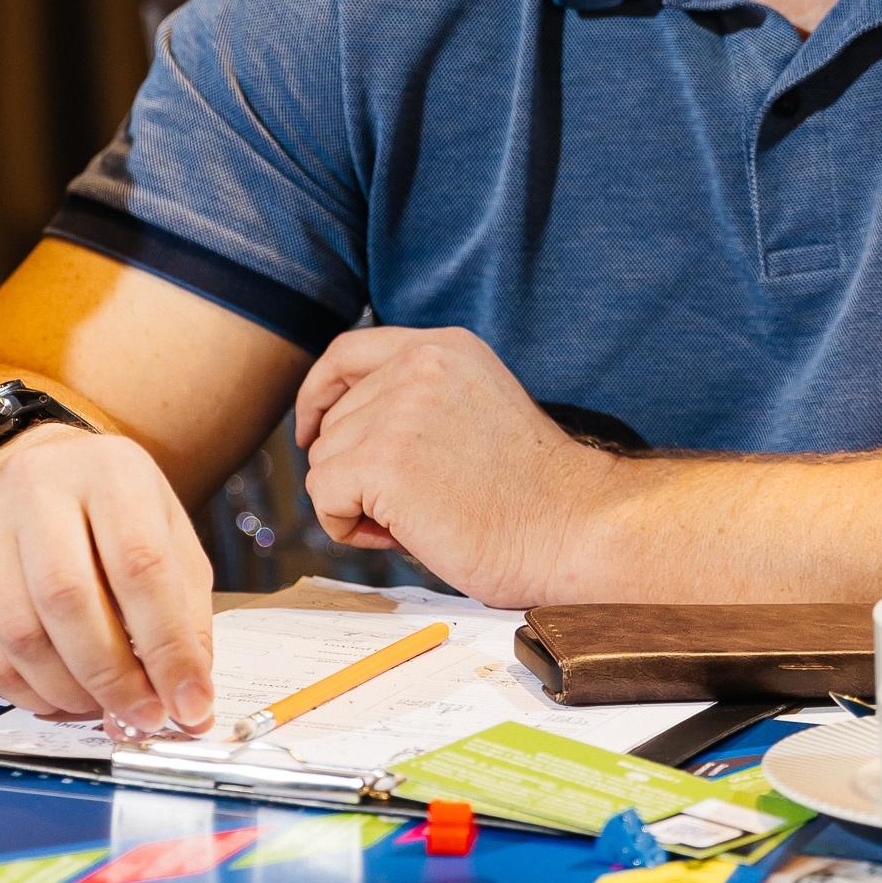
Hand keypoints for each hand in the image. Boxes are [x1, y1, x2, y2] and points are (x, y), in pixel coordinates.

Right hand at [0, 424, 213, 731]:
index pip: (140, 566)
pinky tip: (62, 698)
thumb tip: (189, 694)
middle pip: (70, 600)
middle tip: (143, 715)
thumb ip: (184, 610)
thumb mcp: (165, 533)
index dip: (167, 646)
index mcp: (109, 472)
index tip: (188, 701)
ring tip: (105, 707)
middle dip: (114, 676)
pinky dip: (29, 693)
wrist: (26, 469)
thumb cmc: (108, 509)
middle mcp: (38, 489)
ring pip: (22, 633)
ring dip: (70, 690)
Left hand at [295, 327, 615, 606]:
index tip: (312, 432)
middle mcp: (419, 365)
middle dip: (355, 469)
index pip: (347, 352)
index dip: (319, 394)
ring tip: (417, 518)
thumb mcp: (475, 406)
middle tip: (413, 503)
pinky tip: (400, 535)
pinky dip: (348, 526)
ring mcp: (399, 411)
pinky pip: (324, 497)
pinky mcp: (384, 462)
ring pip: (324, 461)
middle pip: (332, 419)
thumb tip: (340, 425)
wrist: (569, 528)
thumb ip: (419, 397)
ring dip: (355, 501)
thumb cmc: (530, 490)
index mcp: (444, 347)